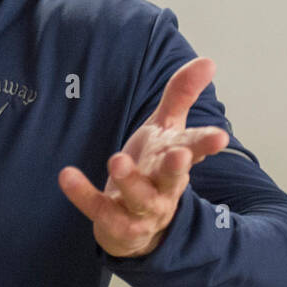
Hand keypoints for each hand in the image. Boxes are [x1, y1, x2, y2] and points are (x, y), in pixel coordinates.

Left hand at [58, 57, 229, 258]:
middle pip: (173, 178)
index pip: (194, 149)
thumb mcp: (166, 129)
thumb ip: (180, 95)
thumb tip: (208, 60)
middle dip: (176, 168)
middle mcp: (163, 186)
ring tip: (116, 160)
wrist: (137, 226)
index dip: (206, 143)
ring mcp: (140, 207)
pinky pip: (98, 208)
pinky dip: (83, 194)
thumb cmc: (153, 168)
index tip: (220, 136)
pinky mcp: (113, 220)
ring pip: (139, 197)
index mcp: (175, 159)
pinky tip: (67, 175)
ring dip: (129, 180)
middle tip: (178, 155)